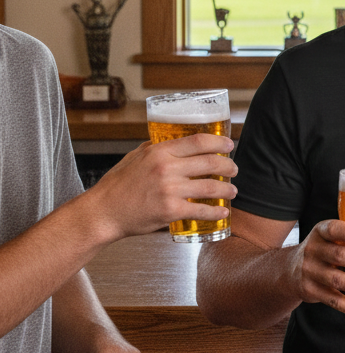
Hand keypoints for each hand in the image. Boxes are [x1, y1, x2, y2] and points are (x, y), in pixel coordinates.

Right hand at [80, 135, 237, 242]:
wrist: (103, 212)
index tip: (229, 145)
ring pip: (211, 187)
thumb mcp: (135, 157)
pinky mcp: (170, 211)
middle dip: (228, 166)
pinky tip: (223, 212)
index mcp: (159, 152)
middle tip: (233, 170)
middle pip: (210, 163)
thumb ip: (156, 148)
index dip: (219, 142)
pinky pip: (201, 210)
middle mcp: (167, 168)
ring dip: (227, 189)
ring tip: (232, 191)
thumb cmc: (117, 185)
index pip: (198, 141)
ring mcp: (169, 190)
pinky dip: (216, 212)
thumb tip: (174, 140)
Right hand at [286, 219, 344, 317]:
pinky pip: (332, 300)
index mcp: (321, 232)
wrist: (287, 270)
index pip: (335, 229)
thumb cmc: (322, 249)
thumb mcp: (329, 237)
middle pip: (339, 256)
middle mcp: (313, 250)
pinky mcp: (310, 291)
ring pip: (338, 280)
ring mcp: (310, 272)